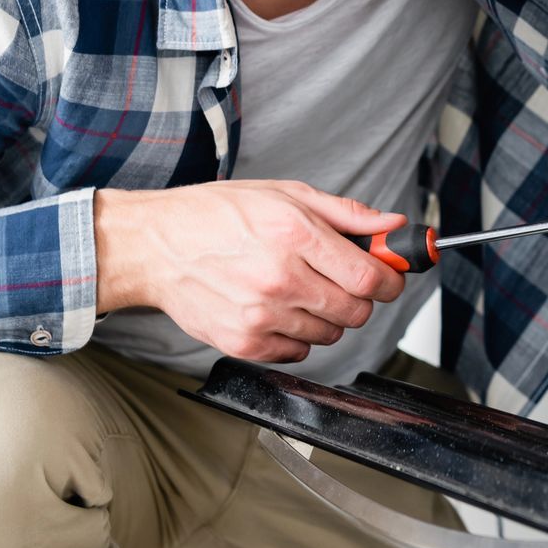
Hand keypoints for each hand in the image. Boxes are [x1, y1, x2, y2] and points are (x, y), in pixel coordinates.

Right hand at [94, 180, 407, 363]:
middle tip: (342, 281)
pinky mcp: (243, 343)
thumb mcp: (285, 194)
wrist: (156, 245)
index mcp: (294, 234)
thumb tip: (391, 226)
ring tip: (300, 291)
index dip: (388, 281)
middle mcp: (280, 278)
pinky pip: (297, 354)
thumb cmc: (216, 215)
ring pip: (329, 335)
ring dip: (327, 318)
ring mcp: (260, 315)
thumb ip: (345, 213)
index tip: (388, 279)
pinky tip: (278, 310)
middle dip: (360, 299)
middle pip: (355, 311)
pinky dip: (297, 337)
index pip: (367, 276)